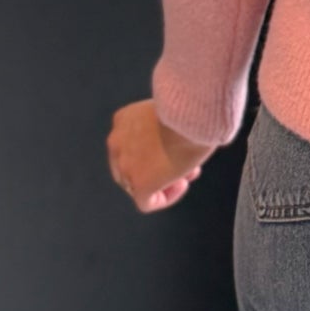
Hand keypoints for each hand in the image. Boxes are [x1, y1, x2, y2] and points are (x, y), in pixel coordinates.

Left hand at [107, 98, 215, 213]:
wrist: (192, 113)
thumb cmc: (190, 108)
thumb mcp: (168, 110)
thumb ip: (160, 127)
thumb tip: (173, 148)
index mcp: (123, 120)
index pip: (132, 144)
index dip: (156, 151)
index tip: (176, 148)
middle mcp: (117, 143)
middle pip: (133, 165)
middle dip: (159, 168)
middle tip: (185, 165)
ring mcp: (126, 165)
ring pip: (138, 185)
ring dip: (163, 182)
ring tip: (188, 174)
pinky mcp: (140, 184)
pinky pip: (146, 202)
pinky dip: (164, 198)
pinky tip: (182, 185)